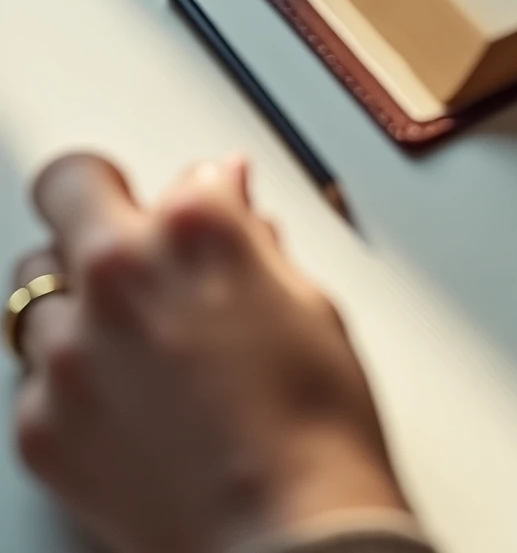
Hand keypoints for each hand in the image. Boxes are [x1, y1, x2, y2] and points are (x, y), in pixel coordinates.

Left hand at [11, 151, 408, 552]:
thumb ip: (251, 238)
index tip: (184, 213)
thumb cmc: (314, 427)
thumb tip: (227, 196)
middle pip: (65, 190)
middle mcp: (121, 272)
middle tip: (123, 245)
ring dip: (74, 300)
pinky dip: (68, 385)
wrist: (286, 537)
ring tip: (125, 344)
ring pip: (35, 288)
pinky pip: (34, 380)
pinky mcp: (41, 424)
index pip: (172, 169)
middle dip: (95, 205)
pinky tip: (122, 409)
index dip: (183, 197)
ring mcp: (71, 349)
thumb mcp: (308, 303)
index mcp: (198, 227)